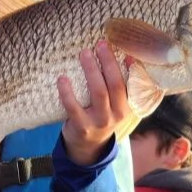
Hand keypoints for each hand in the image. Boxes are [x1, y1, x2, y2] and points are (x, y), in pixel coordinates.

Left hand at [58, 41, 129, 165]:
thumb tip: (128, 58)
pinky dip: (67, 92)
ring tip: (84, 54)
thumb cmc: (102, 116)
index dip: (125, 64)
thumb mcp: (117, 104)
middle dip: (107, 62)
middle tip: (99, 44)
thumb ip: (122, 84)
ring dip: (91, 71)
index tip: (118, 46)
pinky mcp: (81, 127)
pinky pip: (73, 107)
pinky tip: (62, 78)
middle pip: (114, 84)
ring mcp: (99, 122)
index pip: (129, 83)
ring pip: (98, 93)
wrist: (89, 146)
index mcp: (128, 106)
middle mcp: (116, 114)